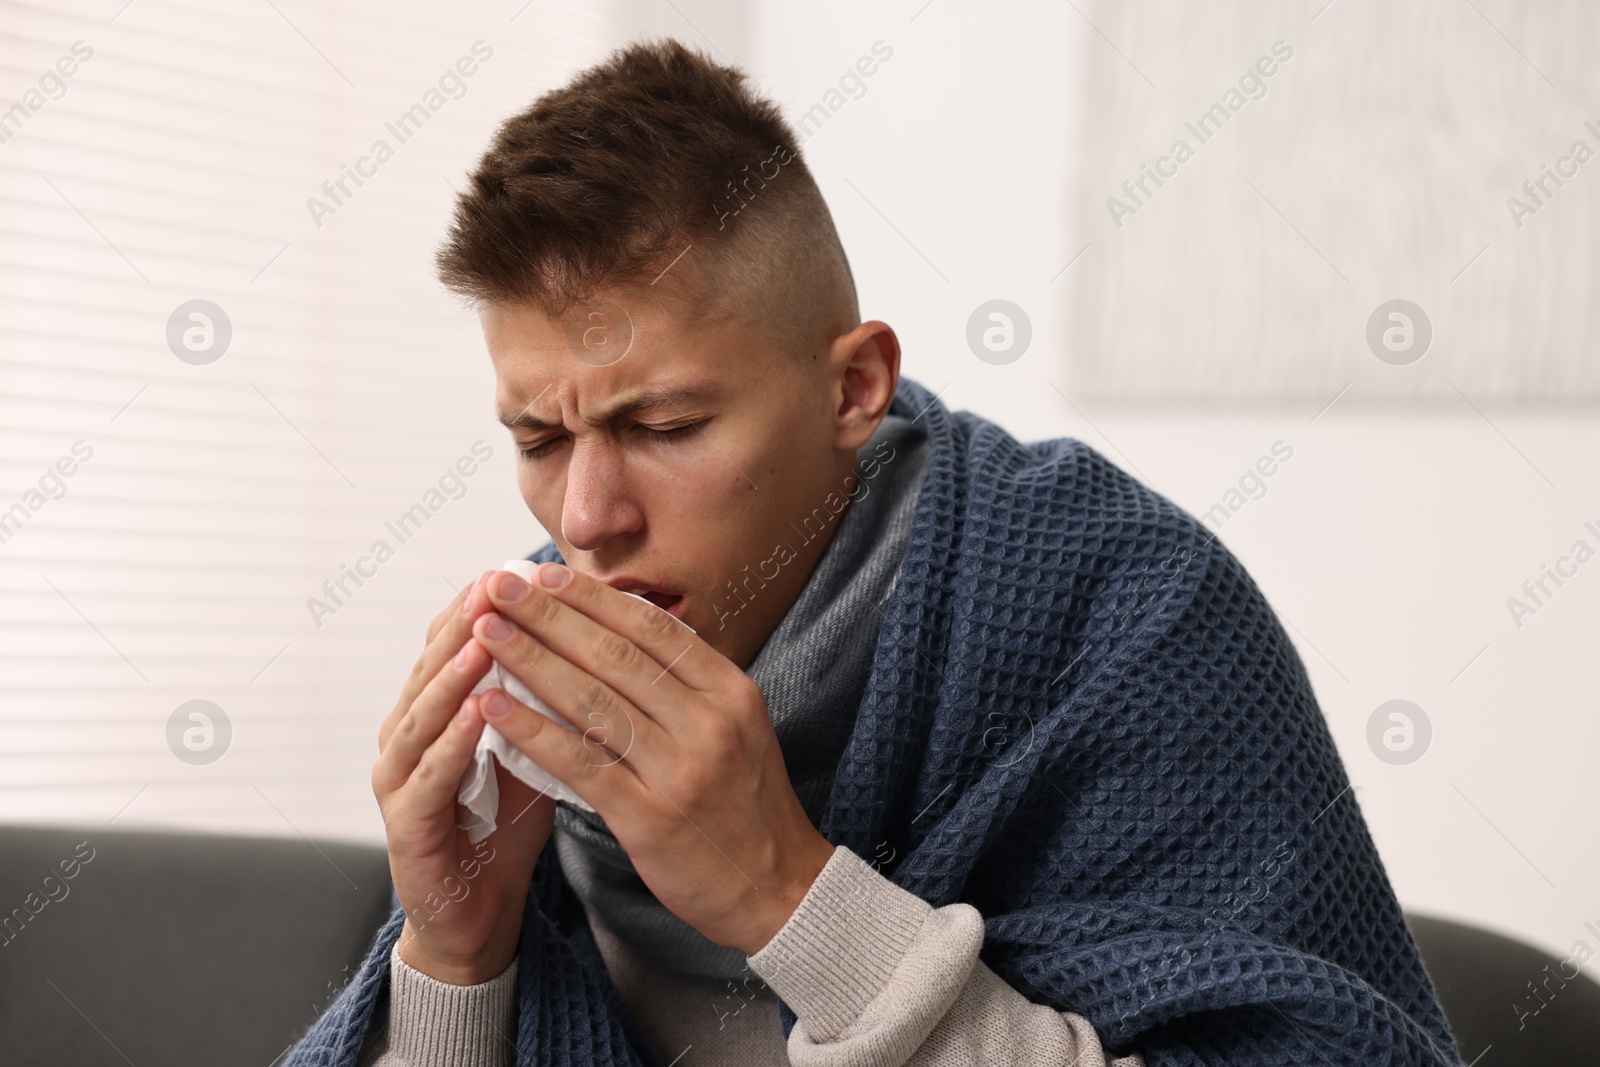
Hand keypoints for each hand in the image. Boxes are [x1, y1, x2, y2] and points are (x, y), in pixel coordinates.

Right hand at [371, 571, 555, 983]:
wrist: (476, 915)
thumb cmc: (504, 826)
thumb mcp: (531, 748)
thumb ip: (545, 698)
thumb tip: (594, 639)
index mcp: (436, 712)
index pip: (455, 643)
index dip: (483, 604)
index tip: (519, 566)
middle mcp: (408, 736)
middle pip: (433, 665)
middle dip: (466, 621)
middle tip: (497, 581)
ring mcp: (399, 780)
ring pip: (422, 713)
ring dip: (455, 672)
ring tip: (488, 633)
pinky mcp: (406, 827)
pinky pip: (428, 777)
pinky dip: (453, 742)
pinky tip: (478, 712)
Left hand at [471, 562, 835, 954]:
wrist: (779, 889)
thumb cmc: (747, 806)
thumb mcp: (736, 728)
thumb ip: (686, 685)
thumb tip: (618, 636)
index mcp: (731, 690)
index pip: (652, 628)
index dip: (593, 598)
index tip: (545, 574)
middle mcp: (708, 722)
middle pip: (615, 655)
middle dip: (549, 615)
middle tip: (498, 586)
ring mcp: (680, 770)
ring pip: (592, 700)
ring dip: (530, 660)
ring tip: (485, 633)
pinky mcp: (650, 818)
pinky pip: (580, 763)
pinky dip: (533, 730)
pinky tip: (495, 707)